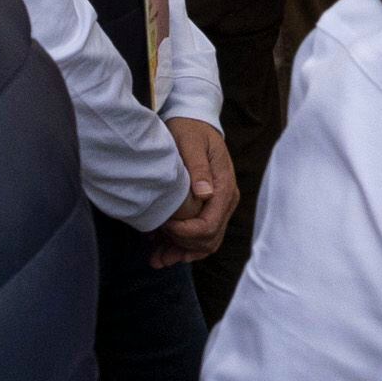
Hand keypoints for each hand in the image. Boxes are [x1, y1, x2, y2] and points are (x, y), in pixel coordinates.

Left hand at [150, 117, 238, 265]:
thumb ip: (198, 166)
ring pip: (205, 242)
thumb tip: (205, 193)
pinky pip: (200, 235)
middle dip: (182, 249)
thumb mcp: (191, 141)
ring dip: (181, 253)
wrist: (194, 121)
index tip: (165, 227)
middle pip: (209, 239)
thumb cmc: (190, 129)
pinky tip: (162, 247)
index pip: (210, 224)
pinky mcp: (209, 207)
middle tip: (156, 252)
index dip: (186, 233)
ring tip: (156, 259)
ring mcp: (219, 206)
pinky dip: (182, 245)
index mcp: (224, 187)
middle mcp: (226, 200)